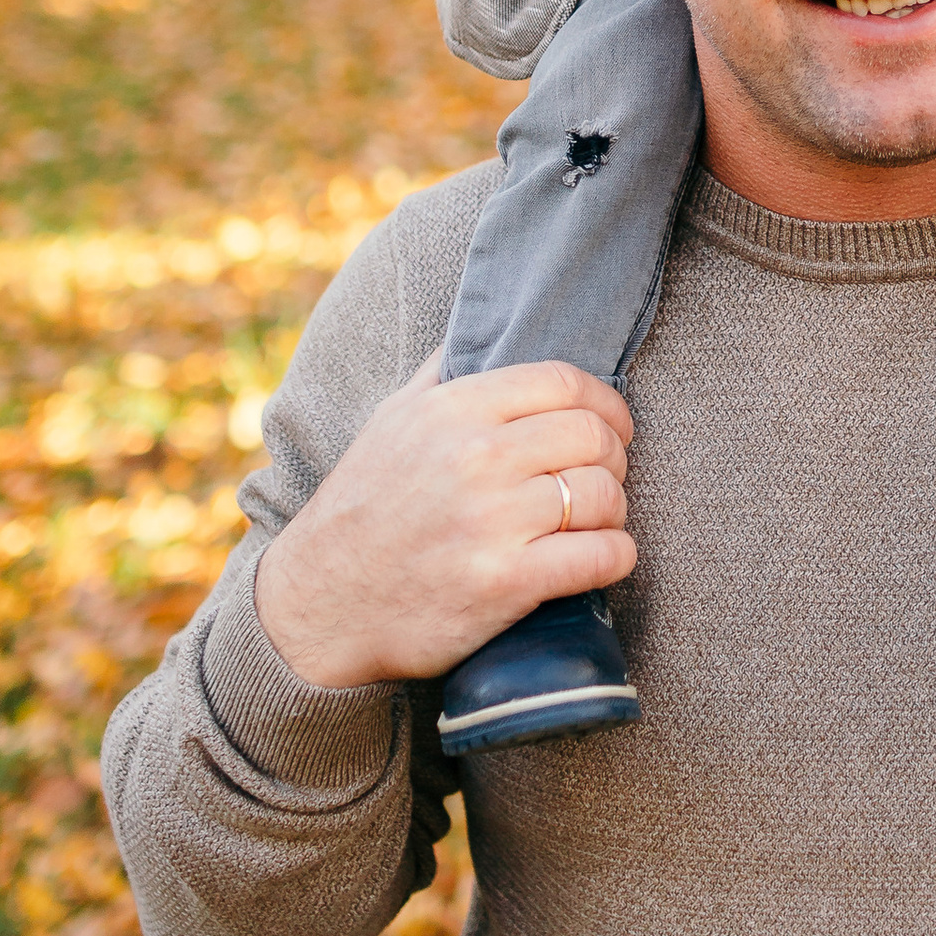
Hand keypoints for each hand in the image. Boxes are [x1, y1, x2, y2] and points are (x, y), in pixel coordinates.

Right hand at [254, 355, 635, 692]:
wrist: (319, 606)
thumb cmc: (363, 508)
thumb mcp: (391, 421)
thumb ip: (443, 373)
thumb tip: (483, 328)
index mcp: (452, 410)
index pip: (564, 382)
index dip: (605, 403)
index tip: (613, 426)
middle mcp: (475, 457)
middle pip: (593, 436)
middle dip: (614, 457)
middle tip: (605, 476)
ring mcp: (492, 522)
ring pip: (603, 495)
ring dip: (614, 510)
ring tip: (596, 520)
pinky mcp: (505, 583)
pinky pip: (601, 556)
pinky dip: (616, 556)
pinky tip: (602, 557)